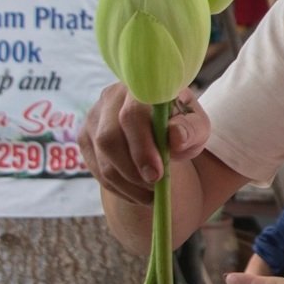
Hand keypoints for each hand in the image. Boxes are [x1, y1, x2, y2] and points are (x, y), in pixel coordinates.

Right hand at [78, 84, 212, 205]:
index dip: (142, 148)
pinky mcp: (86, 138)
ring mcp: (94, 118)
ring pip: (102, 159)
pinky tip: (138, 193)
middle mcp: (110, 98)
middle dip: (132, 171)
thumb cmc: (182, 124)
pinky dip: (118, 188)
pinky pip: (96, 170)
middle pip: (108, 138)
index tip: (156, 174)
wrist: (163, 126)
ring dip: (128, 184)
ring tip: (152, 194)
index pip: (132, 115)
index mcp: (140, 88)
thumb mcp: (197, 125)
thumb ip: (191, 129)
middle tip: (155, 188)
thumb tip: (175, 137)